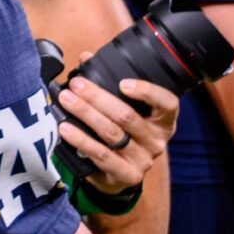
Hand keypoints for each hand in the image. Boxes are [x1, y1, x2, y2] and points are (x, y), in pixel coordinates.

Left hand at [57, 72, 180, 194]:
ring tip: (65, 101)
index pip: (167, 103)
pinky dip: (81, 140)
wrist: (118, 175)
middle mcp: (157, 140)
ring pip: (112, 133)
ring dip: (85, 114)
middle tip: (76, 85)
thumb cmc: (122, 134)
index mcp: (163, 121)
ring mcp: (143, 160)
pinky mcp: (127, 175)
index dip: (148, 92)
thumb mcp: (123, 110)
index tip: (123, 82)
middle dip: (98, 98)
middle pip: (128, 116)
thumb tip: (86, 58)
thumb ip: (108, 84)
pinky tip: (65, 129)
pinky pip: (101, 155)